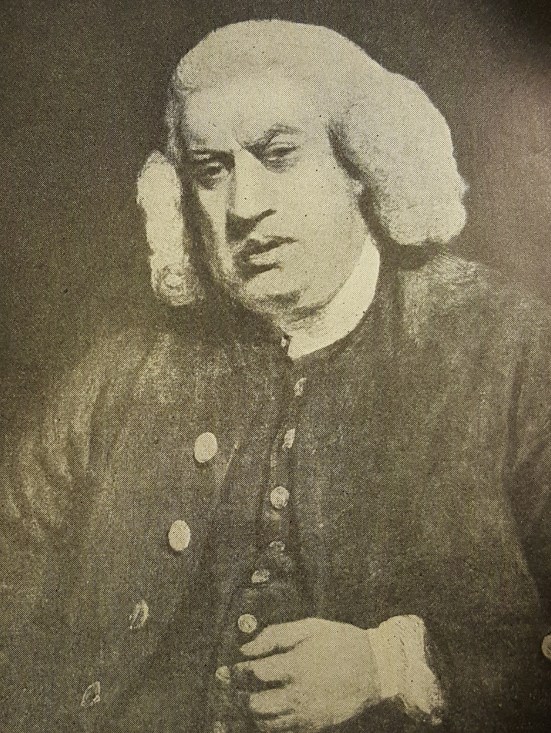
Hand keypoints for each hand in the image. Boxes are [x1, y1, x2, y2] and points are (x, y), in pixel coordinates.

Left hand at [233, 617, 380, 731]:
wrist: (376, 668)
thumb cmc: (340, 642)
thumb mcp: (309, 627)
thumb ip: (275, 635)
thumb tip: (246, 648)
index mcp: (296, 666)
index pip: (254, 673)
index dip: (238, 671)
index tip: (231, 669)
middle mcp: (299, 695)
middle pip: (255, 705)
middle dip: (240, 696)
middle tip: (236, 688)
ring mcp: (307, 715)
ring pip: (267, 723)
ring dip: (254, 713)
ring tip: (251, 700)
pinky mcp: (315, 727)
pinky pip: (283, 732)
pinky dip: (270, 725)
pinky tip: (270, 712)